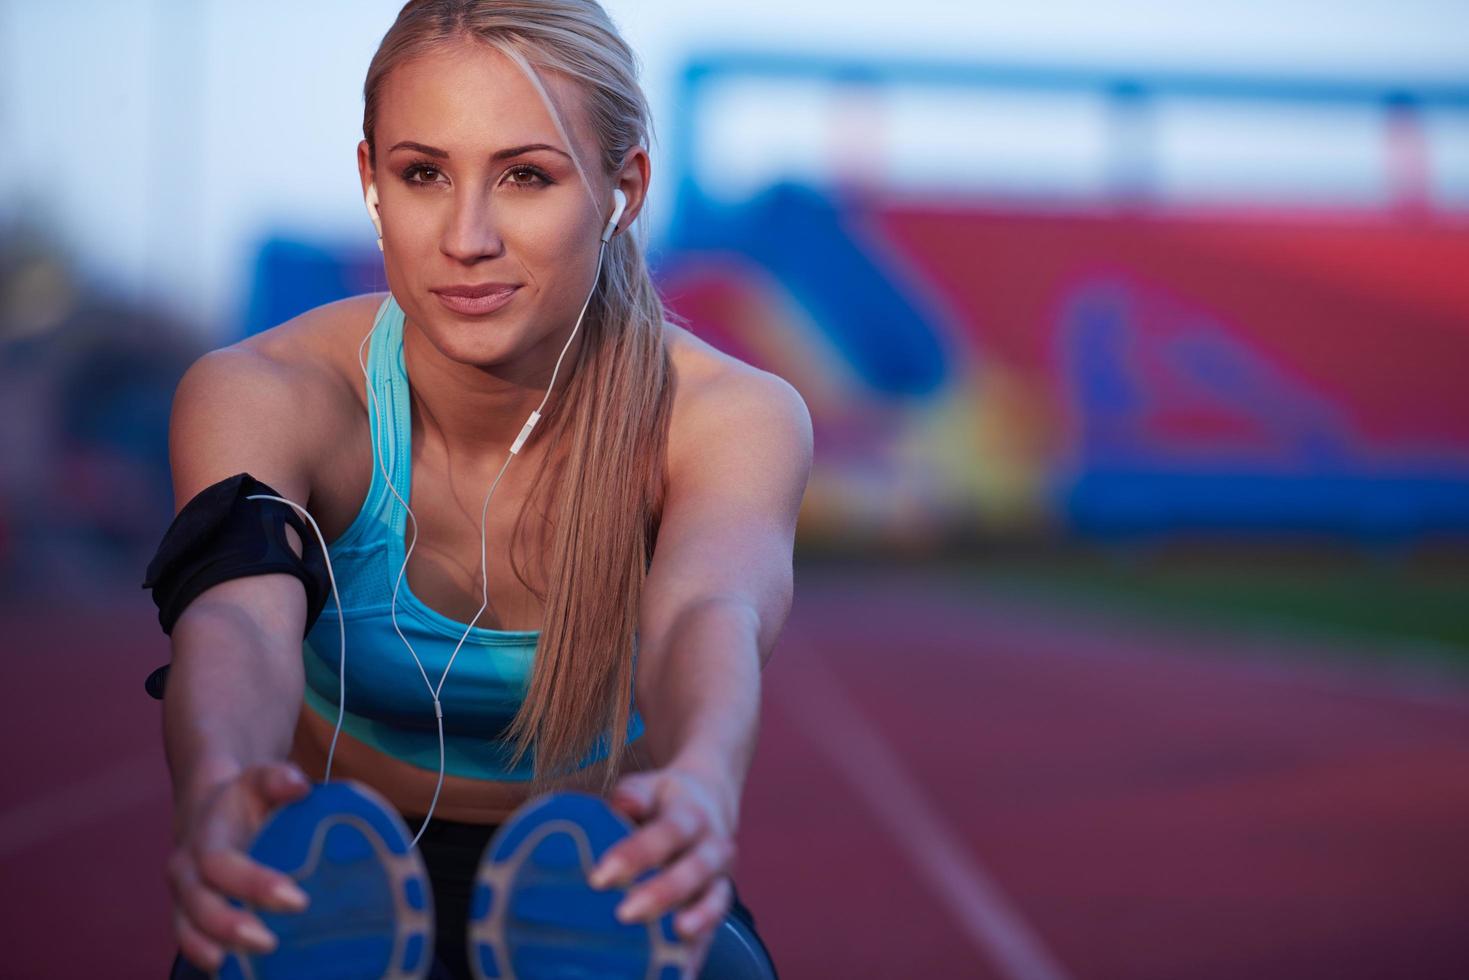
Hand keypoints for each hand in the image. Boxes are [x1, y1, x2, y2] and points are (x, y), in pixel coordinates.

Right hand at [165, 762, 312, 971]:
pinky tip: (235, 973)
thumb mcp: (259, 780)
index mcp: (204, 838)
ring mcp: (183, 898)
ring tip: (252, 965)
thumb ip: (277, 779)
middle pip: (198, 904)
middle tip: (272, 942)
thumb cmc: (244, 798)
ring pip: (188, 930)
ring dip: (216, 949)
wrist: (208, 809)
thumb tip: (298, 785)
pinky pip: (190, 943)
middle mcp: (186, 871)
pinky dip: (206, 958)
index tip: (297, 899)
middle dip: (232, 926)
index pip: (219, 863)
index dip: (253, 883)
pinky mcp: (188, 918)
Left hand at [589, 766, 738, 947]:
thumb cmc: (664, 800)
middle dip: (662, 893)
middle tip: (625, 913)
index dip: (636, 854)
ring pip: (715, 902)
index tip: (600, 876)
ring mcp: (721, 879)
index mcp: (691, 815)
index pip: (666, 832)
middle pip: (694, 870)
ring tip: (675, 940)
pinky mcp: (719, 906)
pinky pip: (712, 934)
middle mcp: (713, 847)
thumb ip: (632, 795)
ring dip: (696, 923)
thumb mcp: (649, 787)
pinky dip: (697, 956)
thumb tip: (621, 806)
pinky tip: (681, 976)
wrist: (710, 800)